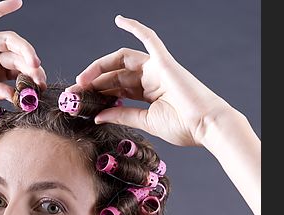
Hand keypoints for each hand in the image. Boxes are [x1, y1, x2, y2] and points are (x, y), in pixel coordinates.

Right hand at [0, 0, 45, 114]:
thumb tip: (16, 95)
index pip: (20, 72)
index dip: (32, 78)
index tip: (41, 87)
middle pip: (17, 56)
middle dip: (31, 66)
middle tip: (39, 76)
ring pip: (8, 41)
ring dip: (23, 48)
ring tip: (33, 61)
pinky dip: (0, 8)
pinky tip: (17, 2)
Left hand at [66, 15, 233, 146]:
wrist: (207, 126)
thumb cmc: (184, 127)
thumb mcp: (146, 121)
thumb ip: (122, 115)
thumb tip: (98, 115)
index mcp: (149, 94)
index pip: (118, 88)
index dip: (98, 92)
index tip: (81, 100)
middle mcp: (152, 78)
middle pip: (116, 74)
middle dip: (94, 81)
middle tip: (76, 90)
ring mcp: (158, 68)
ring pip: (123, 60)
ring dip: (101, 66)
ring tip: (83, 78)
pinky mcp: (165, 62)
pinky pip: (149, 38)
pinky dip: (135, 27)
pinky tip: (119, 19)